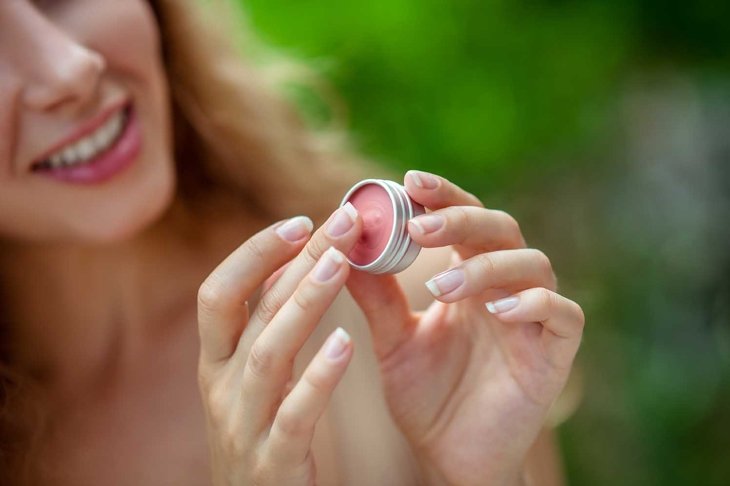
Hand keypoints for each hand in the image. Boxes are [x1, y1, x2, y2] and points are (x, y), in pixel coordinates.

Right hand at [196, 204, 361, 484]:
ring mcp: (243, 426)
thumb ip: (269, 330)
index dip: (254, 253)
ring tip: (342, 264)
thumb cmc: (262, 435)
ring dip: (305, 305)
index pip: (218, 293)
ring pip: (269, 355)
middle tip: (343, 222)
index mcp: (215, 363)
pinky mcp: (275, 464)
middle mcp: (220, 388)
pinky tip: (347, 345)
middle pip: (251, 311)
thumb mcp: (253, 381)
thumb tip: (302, 263)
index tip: (300, 222)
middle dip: (295, 262)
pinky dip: (319, 378)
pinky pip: (295, 416)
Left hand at [347, 171, 584, 485]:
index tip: (408, 181)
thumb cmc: (426, 395)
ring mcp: (534, 318)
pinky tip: (499, 311)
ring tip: (442, 286)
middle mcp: (505, 287)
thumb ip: (376, 296)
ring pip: (533, 265)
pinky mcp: (555, 353)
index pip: (463, 220)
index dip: (443, 196)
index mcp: (469, 277)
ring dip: (488, 266)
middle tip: (420, 226)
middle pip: (499, 229)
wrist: (450, 456)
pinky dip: (535, 304)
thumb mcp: (393, 340)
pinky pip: (564, 314)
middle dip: (461, 221)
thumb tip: (342, 245)